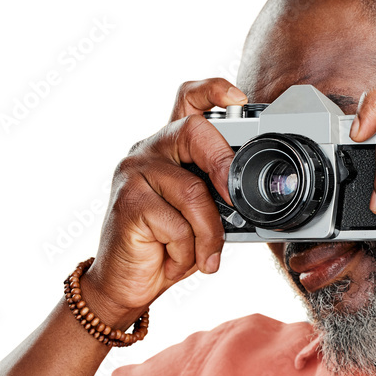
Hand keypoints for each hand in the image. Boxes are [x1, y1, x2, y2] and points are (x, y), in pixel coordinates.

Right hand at [81, 78, 246, 326]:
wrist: (126, 284)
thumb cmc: (166, 247)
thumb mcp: (201, 217)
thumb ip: (218, 196)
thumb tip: (249, 197)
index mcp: (169, 148)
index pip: (188, 101)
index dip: (213, 90)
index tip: (239, 97)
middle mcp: (149, 150)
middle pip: (194, 131)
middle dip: (223, 165)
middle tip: (234, 200)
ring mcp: (134, 172)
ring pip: (193, 191)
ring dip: (208, 233)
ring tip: (203, 254)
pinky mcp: (128, 201)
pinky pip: (178, 224)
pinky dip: (188, 250)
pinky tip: (174, 259)